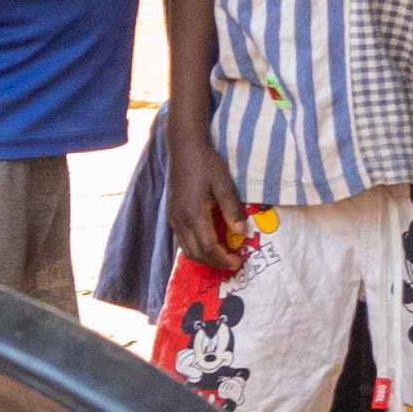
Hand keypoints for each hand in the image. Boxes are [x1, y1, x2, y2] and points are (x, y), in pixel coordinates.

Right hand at [162, 134, 253, 271]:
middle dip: (214, 263)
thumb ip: (232, 210)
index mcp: (193, 214)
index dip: (223, 259)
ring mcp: (173, 217)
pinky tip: (210, 244)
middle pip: (195, 253)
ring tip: (223, 256)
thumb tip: (240, 233)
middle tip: (233, 263)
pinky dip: (196, 248)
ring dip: (204, 257)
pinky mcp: (172, 214)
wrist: (184, 148)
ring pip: (186, 249)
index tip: (238, 262)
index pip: (207, 248)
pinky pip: (182, 239)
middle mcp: (180, 220)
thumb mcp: (225, 184)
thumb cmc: (207, 164)